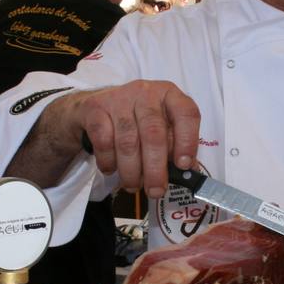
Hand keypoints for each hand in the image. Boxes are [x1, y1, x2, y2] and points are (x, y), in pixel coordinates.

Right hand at [62, 81, 201, 197]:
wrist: (98, 107)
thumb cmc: (138, 121)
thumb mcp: (161, 126)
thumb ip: (174, 145)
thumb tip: (186, 171)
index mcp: (170, 95)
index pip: (186, 113)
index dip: (187, 141)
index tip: (183, 165)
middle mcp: (146, 93)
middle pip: (153, 133)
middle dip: (155, 168)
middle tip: (155, 190)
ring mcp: (120, 99)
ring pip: (127, 142)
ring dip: (131, 171)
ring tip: (133, 186)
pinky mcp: (96, 108)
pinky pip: (103, 141)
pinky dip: (109, 162)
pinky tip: (112, 169)